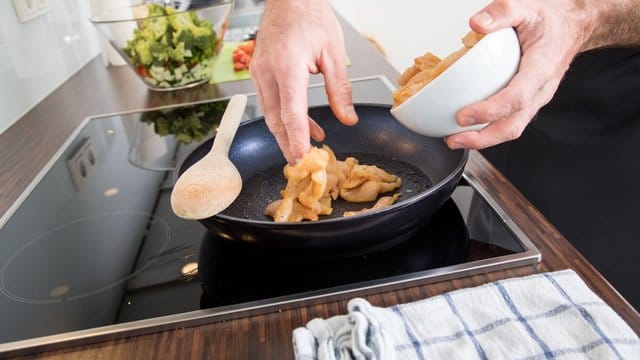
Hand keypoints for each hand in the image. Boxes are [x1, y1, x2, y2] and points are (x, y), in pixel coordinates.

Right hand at [249, 0, 358, 163]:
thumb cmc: (310, 16)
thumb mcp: (333, 52)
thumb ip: (340, 89)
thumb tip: (347, 118)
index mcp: (287, 65)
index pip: (291, 111)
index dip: (297, 137)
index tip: (302, 157)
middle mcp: (267, 71)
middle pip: (275, 119)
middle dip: (288, 145)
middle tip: (303, 165)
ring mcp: (258, 72)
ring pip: (269, 114)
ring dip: (287, 134)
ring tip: (306, 148)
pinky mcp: (257, 72)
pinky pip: (269, 102)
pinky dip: (283, 118)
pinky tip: (303, 125)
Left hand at [444, 0, 595, 149]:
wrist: (572, 26)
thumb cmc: (552, 20)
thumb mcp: (528, 7)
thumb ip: (502, 12)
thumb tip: (476, 24)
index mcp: (542, 68)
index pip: (516, 98)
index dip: (489, 111)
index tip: (464, 116)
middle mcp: (540, 90)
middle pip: (513, 125)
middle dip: (482, 138)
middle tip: (453, 139)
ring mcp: (534, 99)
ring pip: (510, 128)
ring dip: (482, 139)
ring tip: (454, 139)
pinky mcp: (526, 102)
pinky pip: (508, 121)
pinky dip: (486, 129)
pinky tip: (466, 128)